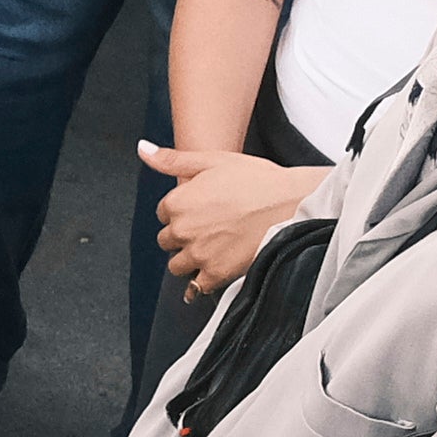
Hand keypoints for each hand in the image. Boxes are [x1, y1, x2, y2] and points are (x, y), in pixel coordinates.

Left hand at [135, 140, 326, 293]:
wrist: (293, 203)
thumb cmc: (258, 179)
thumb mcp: (213, 160)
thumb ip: (172, 160)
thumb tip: (143, 149)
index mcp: (177, 202)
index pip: (163, 214)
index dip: (180, 212)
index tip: (198, 211)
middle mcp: (183, 229)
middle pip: (168, 241)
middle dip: (182, 236)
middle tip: (206, 231)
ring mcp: (199, 253)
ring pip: (177, 265)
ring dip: (188, 260)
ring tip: (210, 252)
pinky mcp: (216, 273)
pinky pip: (196, 287)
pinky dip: (199, 286)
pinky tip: (207, 278)